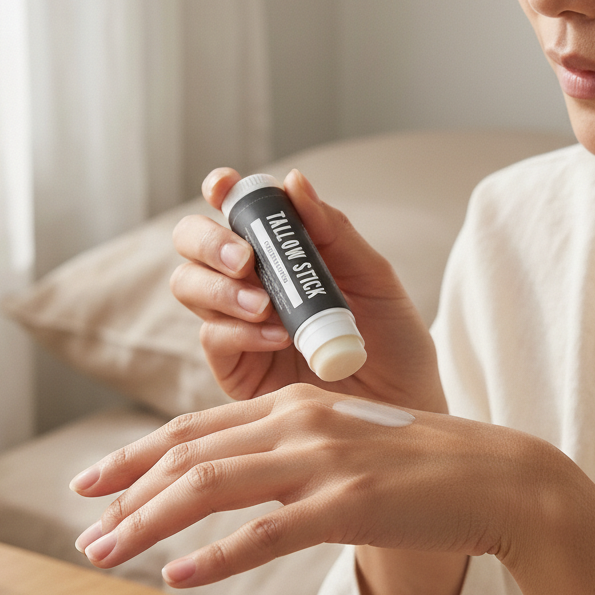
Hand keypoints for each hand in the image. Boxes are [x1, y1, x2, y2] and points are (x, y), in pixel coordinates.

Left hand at [70, 384, 529, 583]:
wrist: (495, 476)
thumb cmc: (416, 465)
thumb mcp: (340, 444)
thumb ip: (285, 454)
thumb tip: (227, 486)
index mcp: (294, 403)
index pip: (194, 428)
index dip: (135, 456)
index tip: (91, 482)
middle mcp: (299, 421)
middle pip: (189, 453)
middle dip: (126, 491)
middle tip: (83, 531)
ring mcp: (323, 460)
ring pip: (212, 486)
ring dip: (148, 521)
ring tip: (105, 554)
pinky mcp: (349, 503)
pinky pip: (267, 533)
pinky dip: (216, 555)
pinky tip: (178, 575)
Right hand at [171, 168, 445, 410]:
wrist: (404, 412)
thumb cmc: (395, 344)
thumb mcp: (374, 279)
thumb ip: (334, 232)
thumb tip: (294, 181)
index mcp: (283, 253)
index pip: (237, 212)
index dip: (221, 192)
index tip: (222, 187)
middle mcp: (251, 283)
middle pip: (193, 245)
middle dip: (209, 242)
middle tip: (245, 259)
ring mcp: (238, 326)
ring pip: (190, 286)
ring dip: (220, 288)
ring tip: (265, 305)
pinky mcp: (236, 370)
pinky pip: (213, 337)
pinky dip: (239, 330)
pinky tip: (278, 337)